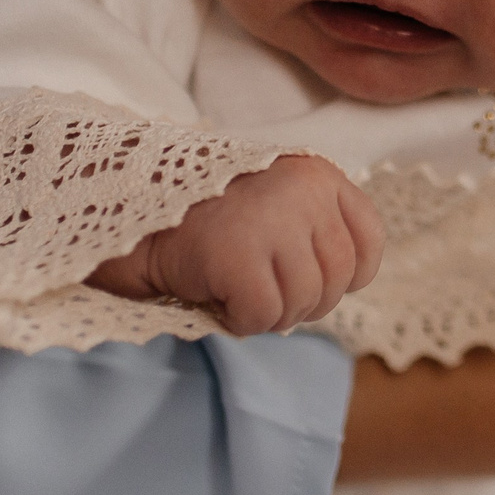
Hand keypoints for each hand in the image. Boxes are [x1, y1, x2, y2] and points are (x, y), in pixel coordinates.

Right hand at [87, 154, 383, 335]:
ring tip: (234, 288)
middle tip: (260, 290)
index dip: (344, 277)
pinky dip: (240, 320)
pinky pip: (264, 316)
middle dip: (303, 302)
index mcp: (316, 175)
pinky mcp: (237, 255)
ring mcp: (272, 220)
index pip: (368, 243)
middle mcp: (302, 191)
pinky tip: (216, 294)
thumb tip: (349, 284)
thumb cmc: (203, 218)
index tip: (306, 279)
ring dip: (270, 313)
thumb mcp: (275, 207)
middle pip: (339, 280)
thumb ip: (314, 231)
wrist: (126, 212)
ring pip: (304, 302)